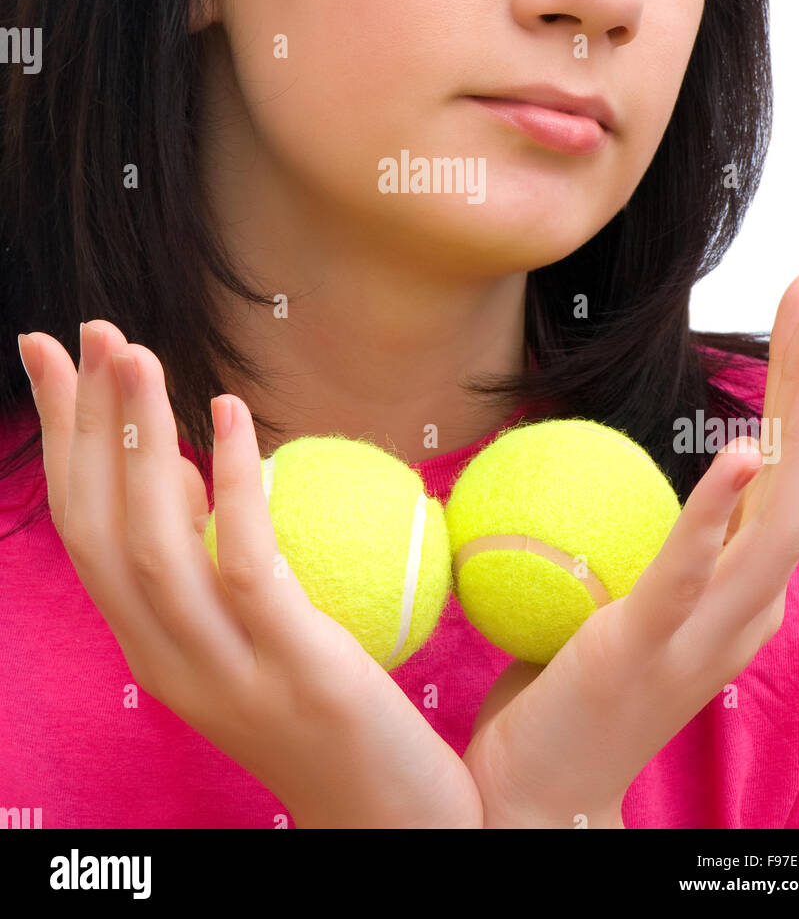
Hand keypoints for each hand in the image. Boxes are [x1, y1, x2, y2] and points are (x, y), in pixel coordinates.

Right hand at [19, 321, 483, 828]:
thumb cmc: (327, 717)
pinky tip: (232, 411)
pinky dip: (230, 479)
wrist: (391, 826)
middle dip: (85, 422)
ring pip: (150, 542)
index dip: (60, 438)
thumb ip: (207, 558)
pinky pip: (244, 561)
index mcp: (148, 647)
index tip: (49, 354)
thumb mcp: (249, 634)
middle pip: (97, 527)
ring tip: (141, 354)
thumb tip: (190, 465)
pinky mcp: (292, 668)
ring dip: (138, 440)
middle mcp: (165, 661)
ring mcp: (223, 670)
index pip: (81, 528)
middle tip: (92, 331)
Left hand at [462, 270, 798, 827]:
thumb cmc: (576, 684)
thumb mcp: (628, 590)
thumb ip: (654, 531)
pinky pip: (690, 573)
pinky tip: (737, 451)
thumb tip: (640, 457)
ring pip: (777, 516)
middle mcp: (744, 606)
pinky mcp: (648, 649)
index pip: (781, 463)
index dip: (798, 382)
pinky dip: (719, 510)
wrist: (544, 793)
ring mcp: (705, 632)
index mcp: (738, 585)